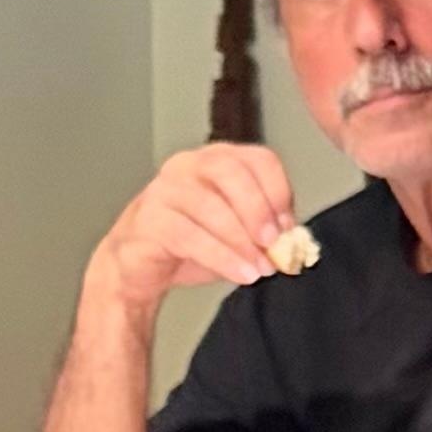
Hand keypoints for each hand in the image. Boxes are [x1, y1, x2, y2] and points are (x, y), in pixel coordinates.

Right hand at [87, 140, 301, 318]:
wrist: (136, 267)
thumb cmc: (188, 243)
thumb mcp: (236, 233)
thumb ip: (263, 230)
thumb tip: (294, 240)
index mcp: (216, 160)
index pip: (258, 159)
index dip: (279, 191)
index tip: (288, 226)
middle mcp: (188, 165)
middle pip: (230, 171)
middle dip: (258, 208)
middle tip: (275, 242)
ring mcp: (164, 189)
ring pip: (210, 205)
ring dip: (242, 240)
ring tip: (260, 268)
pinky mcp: (149, 218)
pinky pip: (190, 235)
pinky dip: (221, 256)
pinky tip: (240, 273)